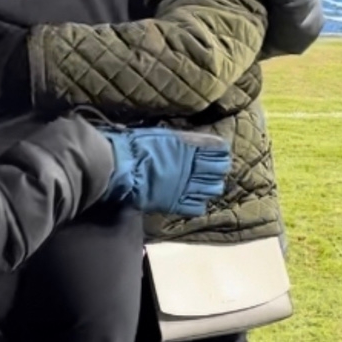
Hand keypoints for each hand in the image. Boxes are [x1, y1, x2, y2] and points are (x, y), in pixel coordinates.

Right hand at [99, 127, 230, 216]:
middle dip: (218, 169)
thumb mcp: (161, 135)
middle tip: (214, 169)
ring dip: (211, 186)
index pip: (218, 150)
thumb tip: (190, 140)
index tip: (219, 151)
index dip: (220, 151)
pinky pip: (197, 207)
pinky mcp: (177, 203)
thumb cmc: (136, 145)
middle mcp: (193, 166)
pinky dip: (199, 203)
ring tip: (205, 185)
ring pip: (212, 189)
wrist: (122, 166)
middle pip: (220, 170)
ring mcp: (187, 186)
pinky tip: (195, 199)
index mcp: (190, 146)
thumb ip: (179, 140)